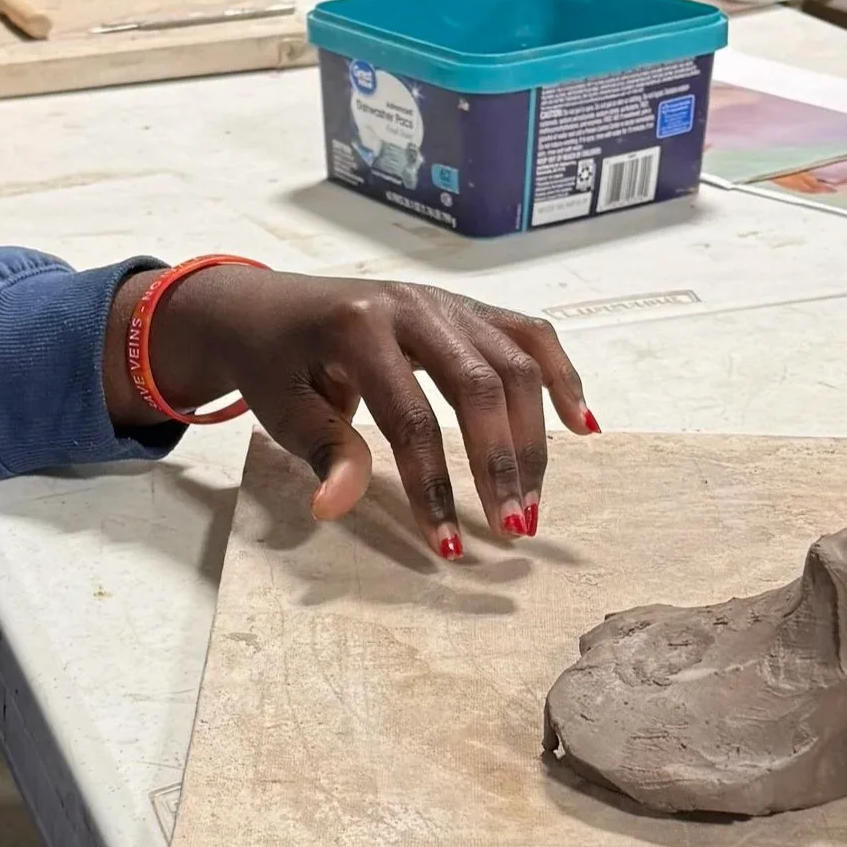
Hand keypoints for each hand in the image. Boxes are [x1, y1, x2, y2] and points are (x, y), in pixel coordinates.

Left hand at [104, 269, 592, 556]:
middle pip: (479, 384)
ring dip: (532, 438)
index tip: (446, 544)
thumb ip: (322, 451)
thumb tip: (336, 508)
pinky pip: (529, 335)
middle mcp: (412, 305)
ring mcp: (446, 302)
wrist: (266, 306)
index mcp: (357, 327)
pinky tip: (581, 426)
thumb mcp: (280, 409)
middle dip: (500, 462)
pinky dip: (561, 376)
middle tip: (512, 529)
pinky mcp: (466, 308)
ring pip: (515, 363)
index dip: (432, 483)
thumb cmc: (274, 363)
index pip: (410, 416)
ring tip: (531, 504)